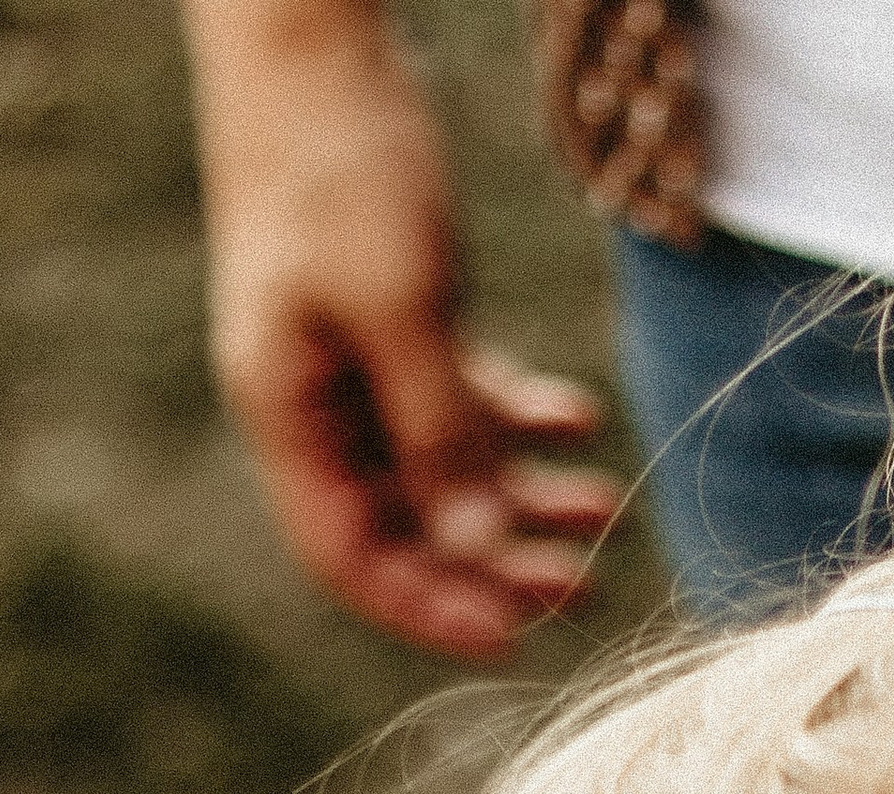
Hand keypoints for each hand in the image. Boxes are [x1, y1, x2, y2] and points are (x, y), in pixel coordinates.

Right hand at [188, 2, 618, 658]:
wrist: (312, 37)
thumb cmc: (342, 161)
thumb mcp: (402, 305)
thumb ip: (441, 431)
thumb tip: (481, 551)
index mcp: (288, 414)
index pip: (354, 559)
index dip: (433, 608)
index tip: (517, 635)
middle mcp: (314, 403)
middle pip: (406, 525)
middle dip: (494, 561)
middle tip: (585, 585)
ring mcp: (349, 360)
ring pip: (441, 467)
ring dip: (520, 496)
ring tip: (605, 510)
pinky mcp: (389, 314)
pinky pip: (456, 398)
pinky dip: (515, 419)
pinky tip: (580, 422)